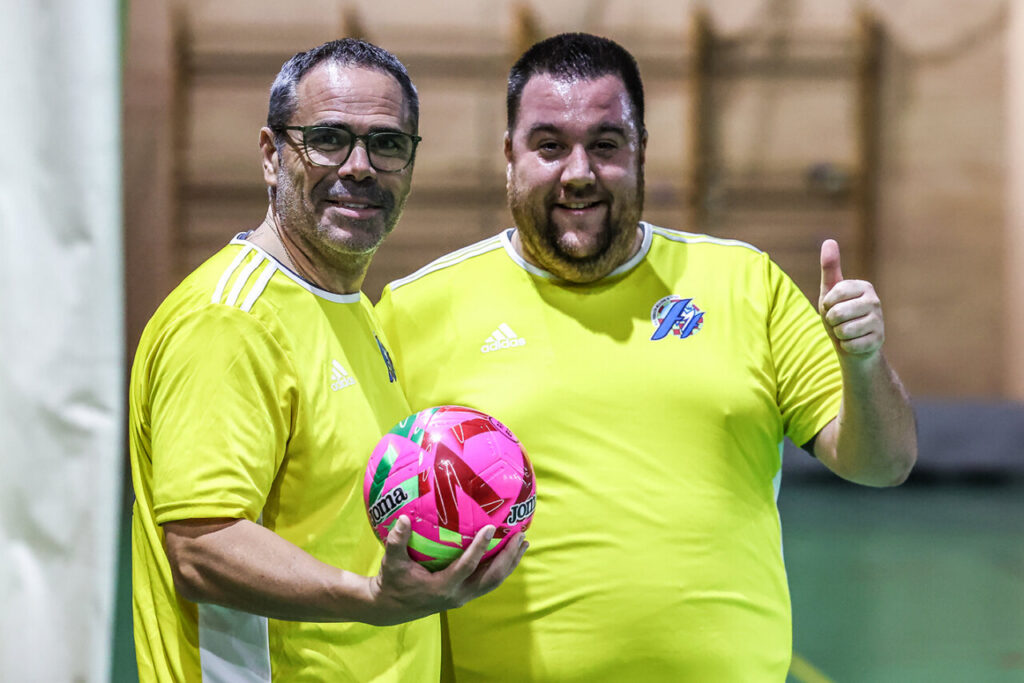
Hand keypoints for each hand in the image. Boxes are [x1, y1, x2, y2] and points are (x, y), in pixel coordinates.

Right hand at [367, 516, 527, 625]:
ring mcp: (464, 596)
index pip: (467, 566)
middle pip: (492, 577)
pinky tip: (508, 552)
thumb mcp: (391, 562)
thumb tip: (403, 518)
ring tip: (523, 543)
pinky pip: (489, 581)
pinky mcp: (465, 595)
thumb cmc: (392, 581)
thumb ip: (397, 541)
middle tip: (521, 535)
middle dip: (508, 557)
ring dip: (510, 562)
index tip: (491, 528)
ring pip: (494, 581)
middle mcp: (458, 595)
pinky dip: (501, 567)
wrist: (391, 607)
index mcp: (442, 587)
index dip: (480, 548)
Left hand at [818, 239, 883, 358]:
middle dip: (831, 321)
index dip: (827, 304)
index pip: (834, 293)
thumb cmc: (839, 316)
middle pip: (837, 313)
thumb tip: (829, 240)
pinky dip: (846, 347)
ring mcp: (879, 321)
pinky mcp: (878, 341)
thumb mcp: (830, 292)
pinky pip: (850, 345)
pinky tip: (854, 343)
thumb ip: (829, 268)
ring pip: (844, 330)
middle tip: (839, 322)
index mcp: (864, 286)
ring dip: (839, 335)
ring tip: (846, 332)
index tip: (832, 307)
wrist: (852, 345)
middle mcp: (875, 301)